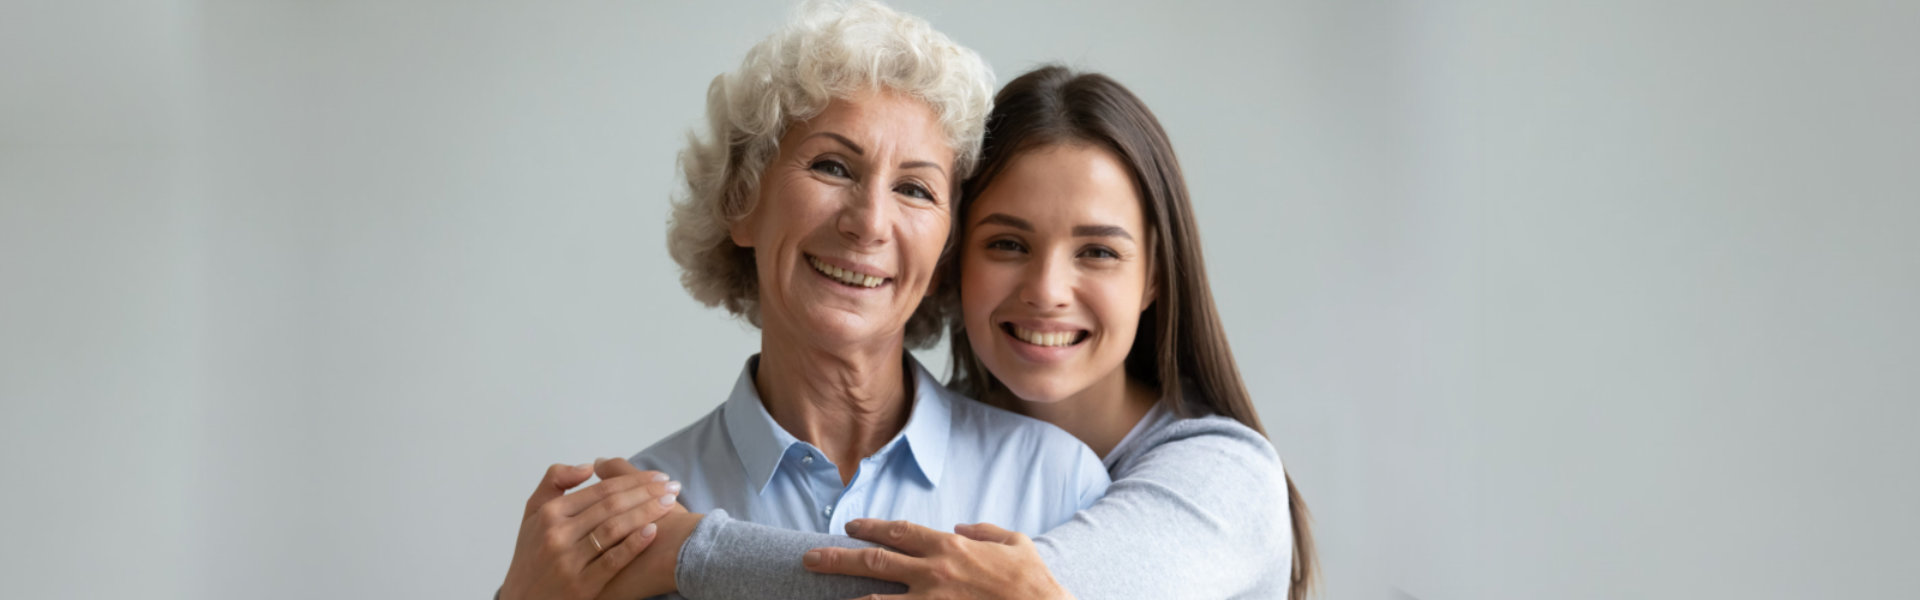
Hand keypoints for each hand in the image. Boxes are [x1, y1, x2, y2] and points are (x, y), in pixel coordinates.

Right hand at [499, 461, 682, 599]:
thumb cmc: (532, 555)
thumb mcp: (532, 514)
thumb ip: (554, 482)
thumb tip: (589, 466)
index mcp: (549, 513)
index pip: (600, 490)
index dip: (633, 480)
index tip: (658, 477)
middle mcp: (558, 534)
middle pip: (611, 506)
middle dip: (646, 493)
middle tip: (672, 486)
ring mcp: (569, 561)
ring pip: (614, 529)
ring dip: (647, 513)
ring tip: (670, 504)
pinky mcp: (581, 586)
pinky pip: (613, 560)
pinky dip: (634, 544)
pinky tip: (653, 531)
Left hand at [801, 519, 1070, 599]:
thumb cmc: (1033, 582)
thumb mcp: (1016, 543)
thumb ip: (986, 531)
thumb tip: (964, 527)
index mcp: (950, 546)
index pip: (900, 532)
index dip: (871, 528)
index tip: (851, 527)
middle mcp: (933, 572)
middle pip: (874, 561)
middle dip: (838, 557)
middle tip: (810, 557)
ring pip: (876, 598)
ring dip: (845, 595)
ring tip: (818, 592)